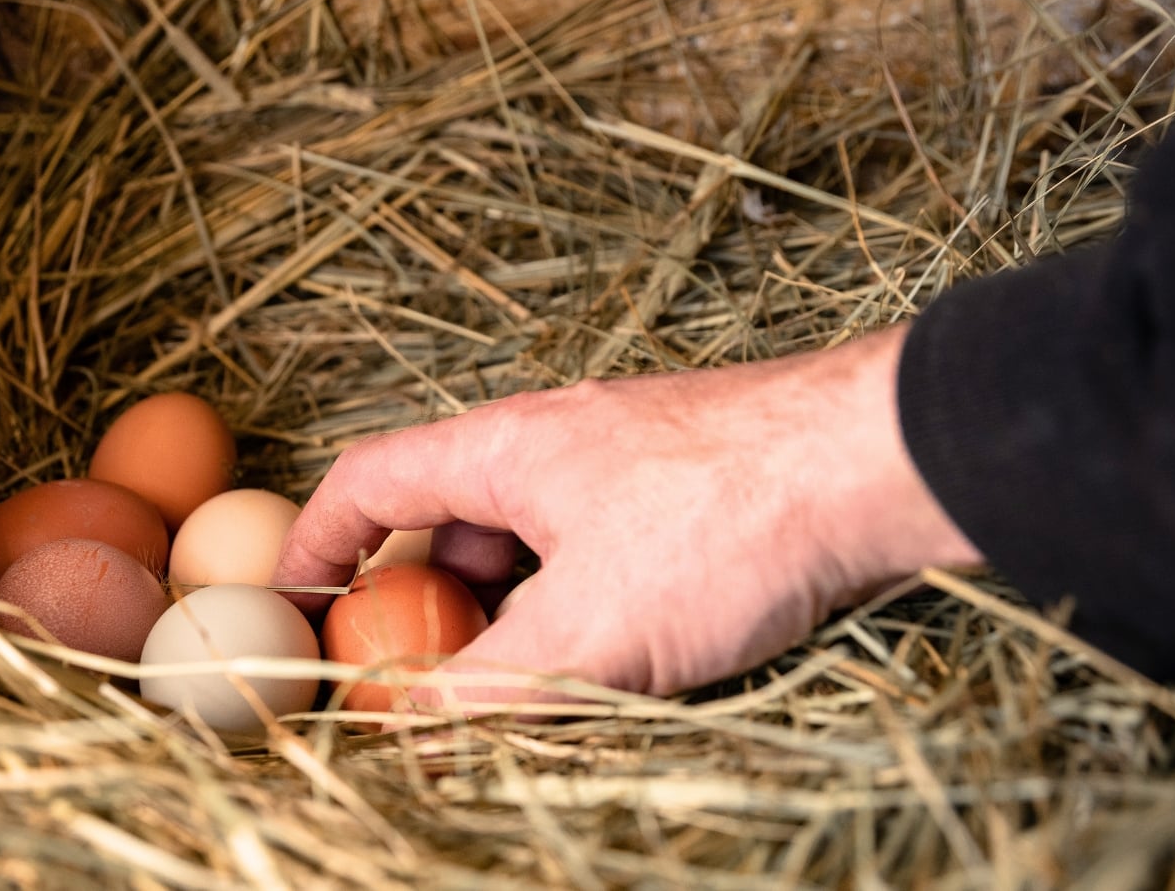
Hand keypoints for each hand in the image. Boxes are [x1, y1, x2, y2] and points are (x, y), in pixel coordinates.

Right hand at [272, 325, 981, 708]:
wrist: (882, 462)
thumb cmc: (727, 521)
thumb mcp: (585, 633)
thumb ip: (484, 690)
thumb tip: (410, 734)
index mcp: (502, 447)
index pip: (370, 479)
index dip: (315, 543)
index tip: (292, 604)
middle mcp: (557, 439)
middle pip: (452, 520)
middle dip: (425, 603)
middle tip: (422, 679)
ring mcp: (627, 460)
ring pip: (533, 542)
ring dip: (511, 611)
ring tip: (525, 685)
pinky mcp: (689, 488)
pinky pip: (599, 548)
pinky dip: (579, 602)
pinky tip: (614, 655)